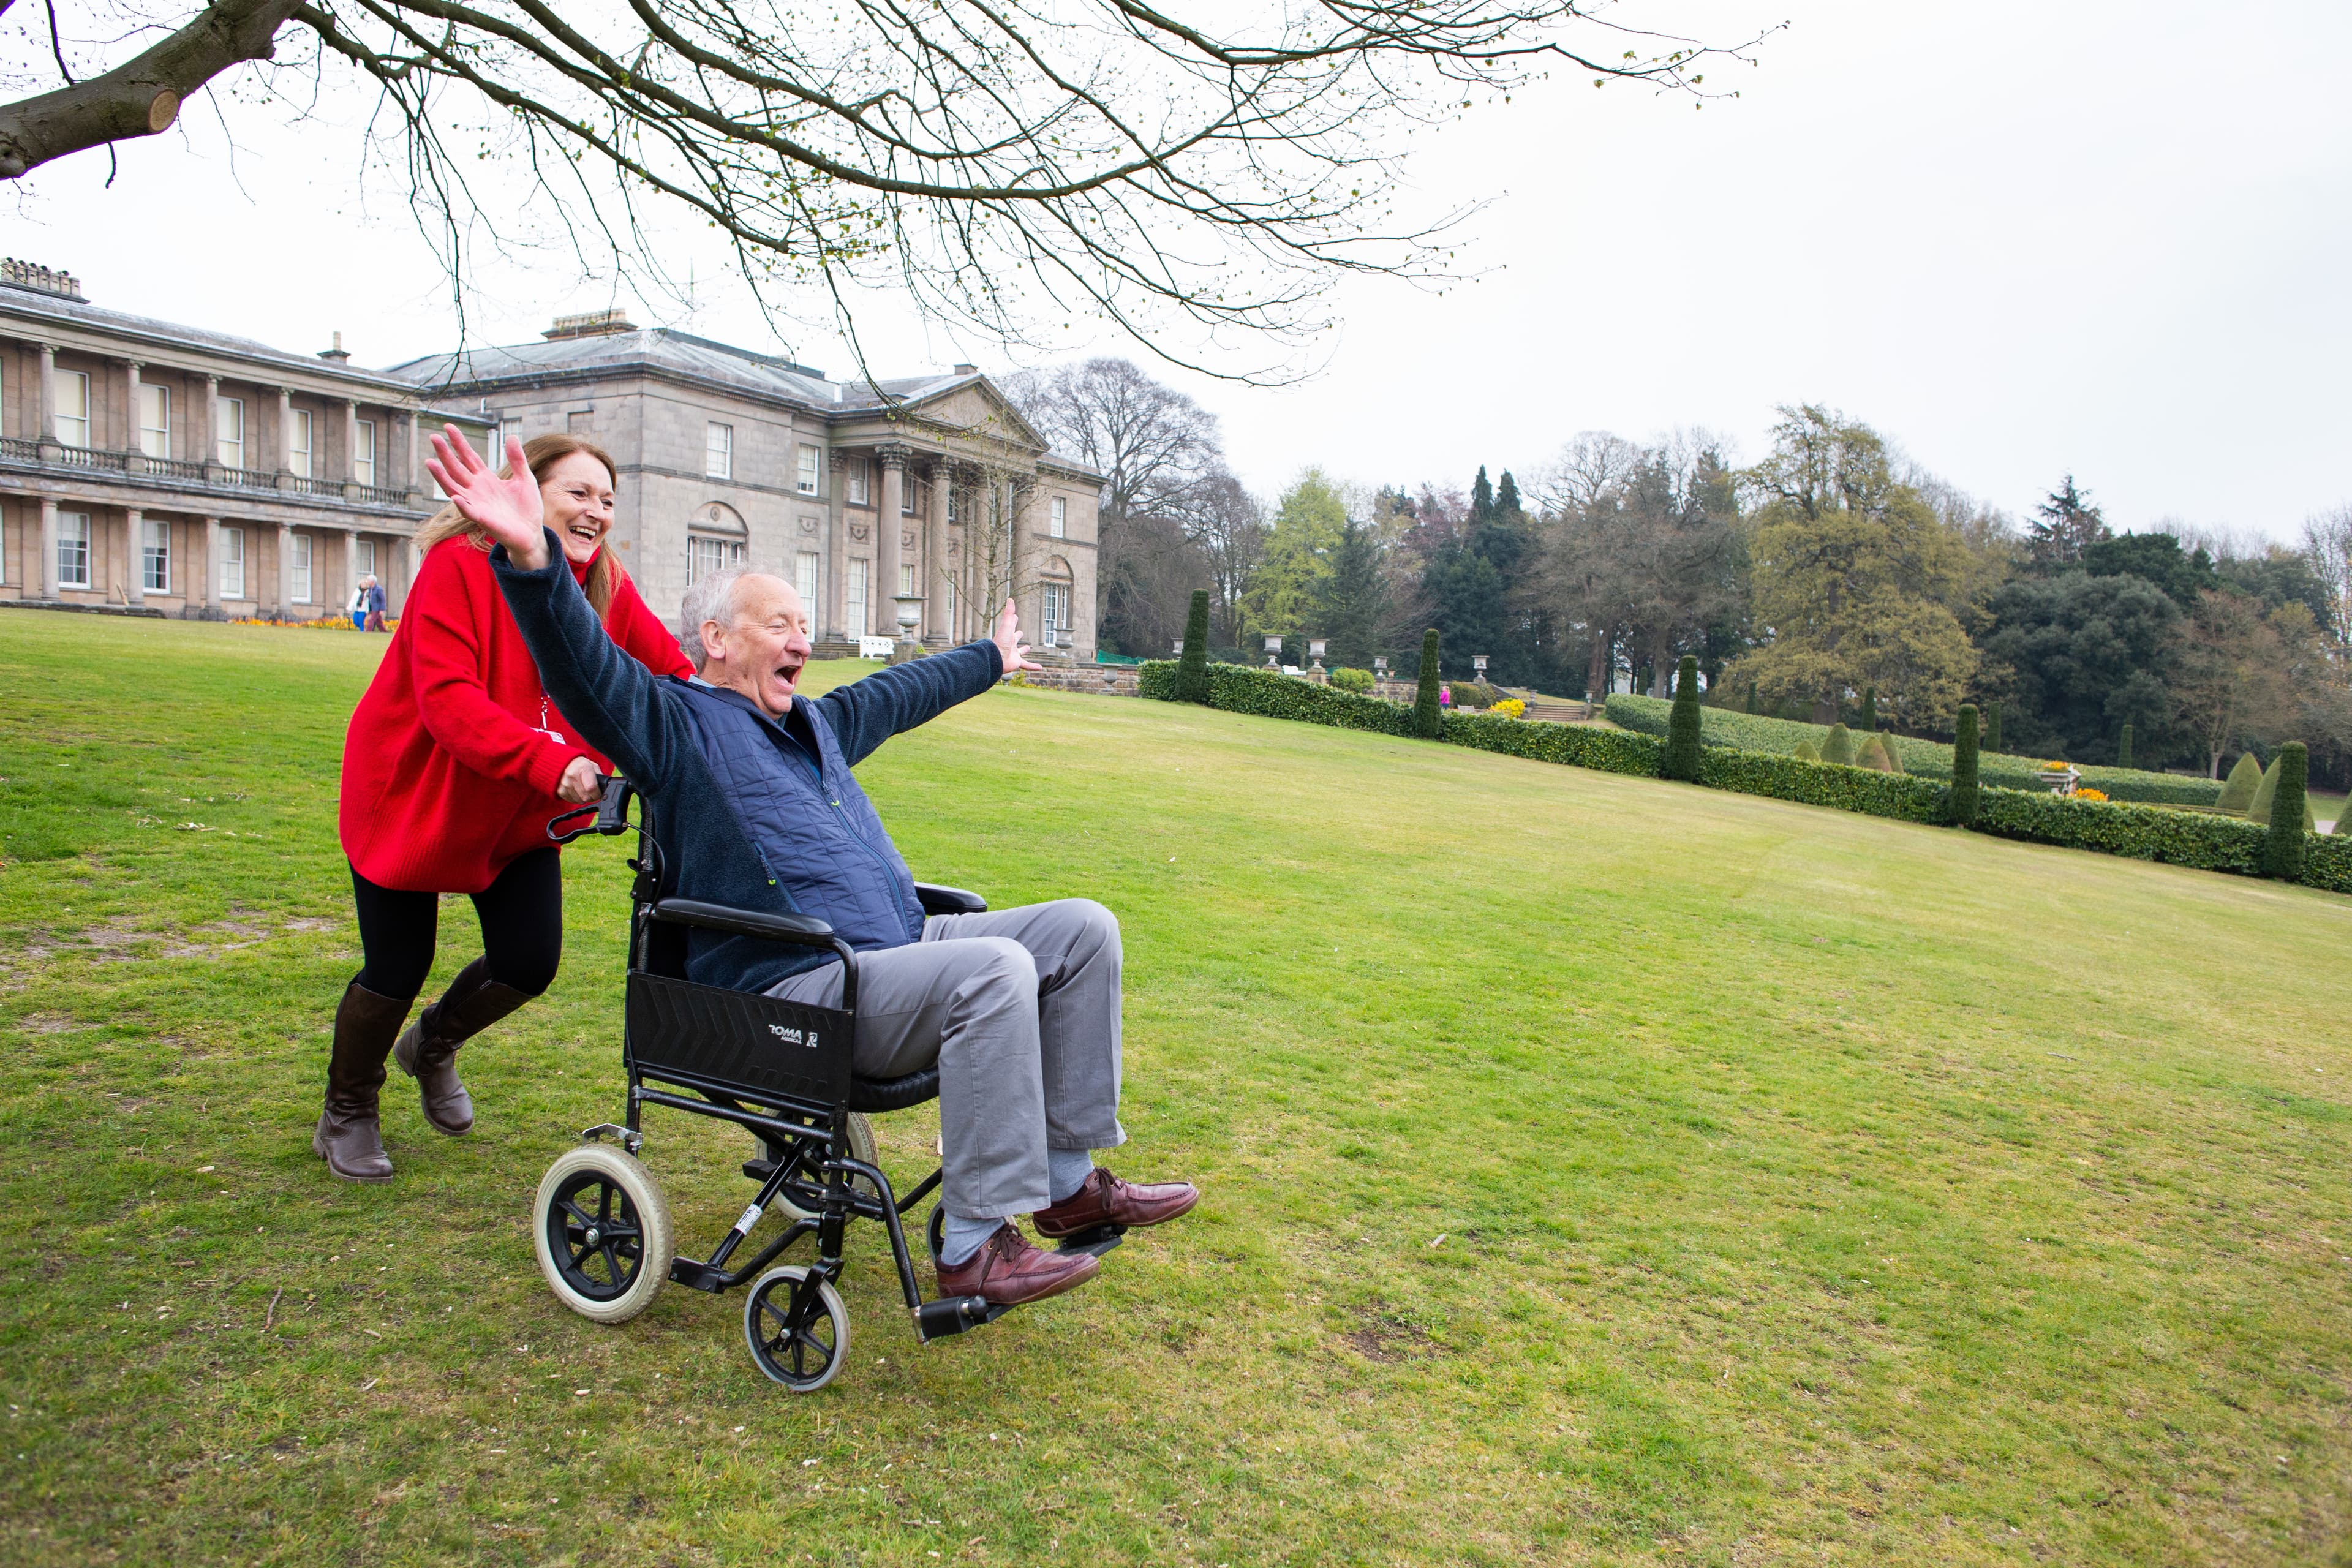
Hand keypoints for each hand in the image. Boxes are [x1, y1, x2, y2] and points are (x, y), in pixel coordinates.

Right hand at [424, 426, 547, 568]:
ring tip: (430, 462)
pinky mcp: (483, 519)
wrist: (532, 533)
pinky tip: (455, 496)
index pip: (468, 456)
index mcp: (486, 478)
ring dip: (441, 477)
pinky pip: (469, 512)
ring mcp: (477, 504)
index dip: (458, 442)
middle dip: (444, 453)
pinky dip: (462, 505)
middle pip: (456, 468)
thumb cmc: (527, 508)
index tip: (448, 426)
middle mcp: (476, 490)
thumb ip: (517, 459)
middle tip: (433, 437)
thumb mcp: (525, 479)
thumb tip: (511, 436)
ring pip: (453, 488)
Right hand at [555, 756, 602, 803]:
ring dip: (584, 798)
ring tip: (583, 789)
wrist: (564, 764)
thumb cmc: (581, 766)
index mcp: (583, 767)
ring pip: (579, 801)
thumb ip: (600, 777)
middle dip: (592, 797)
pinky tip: (576, 791)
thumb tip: (607, 788)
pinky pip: (572, 801)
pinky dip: (576, 798)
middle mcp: (572, 775)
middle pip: (586, 797)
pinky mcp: (559, 790)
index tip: (598, 794)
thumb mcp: (593, 767)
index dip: (597, 794)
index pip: (591, 788)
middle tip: (591, 792)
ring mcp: (564, 783)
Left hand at [992, 598, 1043, 673]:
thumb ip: (1009, 612)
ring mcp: (1013, 654)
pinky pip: (1027, 665)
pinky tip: (1041, 668)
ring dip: (1024, 650)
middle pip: (1014, 639)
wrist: (996, 659)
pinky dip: (1033, 666)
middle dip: (1017, 635)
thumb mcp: (1006, 625)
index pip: (1010, 626)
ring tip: (1028, 648)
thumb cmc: (1000, 641)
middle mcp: (1010, 644)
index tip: (1014, 616)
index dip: (1012, 620)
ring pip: (1019, 652)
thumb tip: (1010, 599)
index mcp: (1007, 635)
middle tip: (1020, 633)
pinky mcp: (1017, 663)